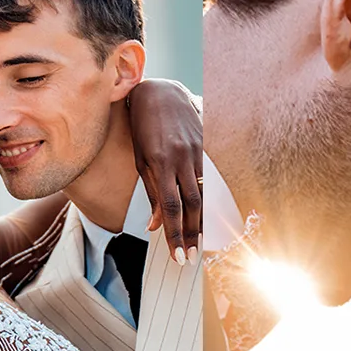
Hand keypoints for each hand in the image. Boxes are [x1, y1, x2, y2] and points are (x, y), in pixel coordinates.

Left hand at [126, 78, 203, 259]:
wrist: (159, 92)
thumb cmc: (143, 127)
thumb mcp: (141, 160)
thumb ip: (152, 193)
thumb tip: (155, 226)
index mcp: (161, 162)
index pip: (170, 208)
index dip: (175, 234)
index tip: (178, 256)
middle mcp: (181, 158)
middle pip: (191, 205)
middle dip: (191, 234)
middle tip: (191, 257)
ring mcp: (196, 151)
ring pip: (203, 194)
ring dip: (202, 222)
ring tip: (201, 243)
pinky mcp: (206, 146)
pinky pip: (209, 179)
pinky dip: (209, 200)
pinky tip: (210, 217)